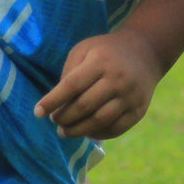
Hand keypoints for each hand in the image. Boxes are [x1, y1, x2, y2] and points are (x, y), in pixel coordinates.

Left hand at [35, 29, 164, 140]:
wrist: (145, 52)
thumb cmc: (106, 51)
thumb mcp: (85, 49)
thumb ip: (69, 72)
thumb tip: (57, 103)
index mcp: (101, 61)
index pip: (71, 85)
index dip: (53, 101)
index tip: (38, 112)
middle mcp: (118, 79)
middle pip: (84, 106)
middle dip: (64, 118)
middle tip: (54, 121)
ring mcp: (130, 96)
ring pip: (99, 121)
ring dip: (77, 131)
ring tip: (64, 131)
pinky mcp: (139, 110)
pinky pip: (115, 129)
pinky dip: (97, 134)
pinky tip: (85, 132)